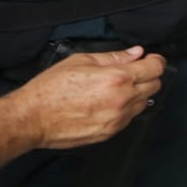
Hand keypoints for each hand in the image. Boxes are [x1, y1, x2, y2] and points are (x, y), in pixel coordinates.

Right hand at [22, 48, 165, 149]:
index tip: (150, 59)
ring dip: (137, 94)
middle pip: (155, 86)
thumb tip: (135, 53)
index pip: (155, 68)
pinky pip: (129, 118)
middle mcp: (122, 100)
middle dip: (148, 76)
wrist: (32, 118)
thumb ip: (114, 57)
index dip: (155, 61)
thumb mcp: (81, 61)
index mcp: (117, 79)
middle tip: (133, 72)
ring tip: (116, 88)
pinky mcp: (110, 133)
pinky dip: (125, 109)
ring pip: (143, 103)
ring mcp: (117, 119)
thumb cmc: (51, 89)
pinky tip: (108, 103)